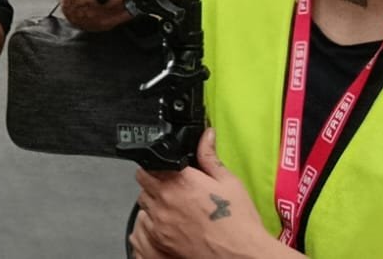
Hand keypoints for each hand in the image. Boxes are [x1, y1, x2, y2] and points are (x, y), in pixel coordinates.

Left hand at [131, 130, 291, 258]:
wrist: (240, 254)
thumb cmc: (238, 222)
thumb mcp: (229, 182)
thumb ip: (210, 157)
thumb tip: (206, 136)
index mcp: (180, 180)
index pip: (150, 162)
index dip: (157, 162)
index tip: (166, 166)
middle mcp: (165, 199)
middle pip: (142, 179)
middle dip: (153, 178)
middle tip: (170, 183)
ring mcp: (160, 220)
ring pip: (142, 201)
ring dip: (152, 198)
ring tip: (173, 203)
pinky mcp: (160, 238)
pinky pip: (146, 223)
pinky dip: (154, 219)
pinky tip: (172, 220)